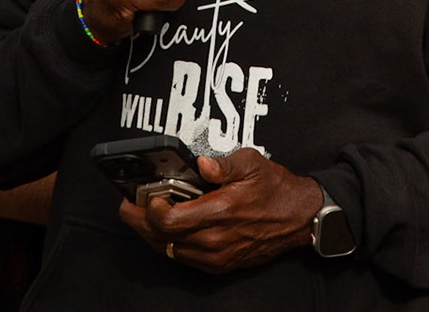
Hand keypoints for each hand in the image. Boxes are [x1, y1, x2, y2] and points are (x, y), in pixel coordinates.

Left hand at [121, 148, 323, 273]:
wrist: (299, 218)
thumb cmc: (276, 190)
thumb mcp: (252, 163)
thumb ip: (223, 164)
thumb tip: (202, 164)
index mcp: (220, 211)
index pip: (170, 220)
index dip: (150, 209)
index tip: (145, 195)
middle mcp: (215, 239)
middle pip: (162, 238)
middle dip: (139, 222)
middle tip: (129, 206)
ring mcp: (217, 255)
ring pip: (169, 251)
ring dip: (151, 235)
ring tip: (142, 217)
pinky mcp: (220, 265)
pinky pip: (184, 259)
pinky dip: (168, 245)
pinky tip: (164, 231)